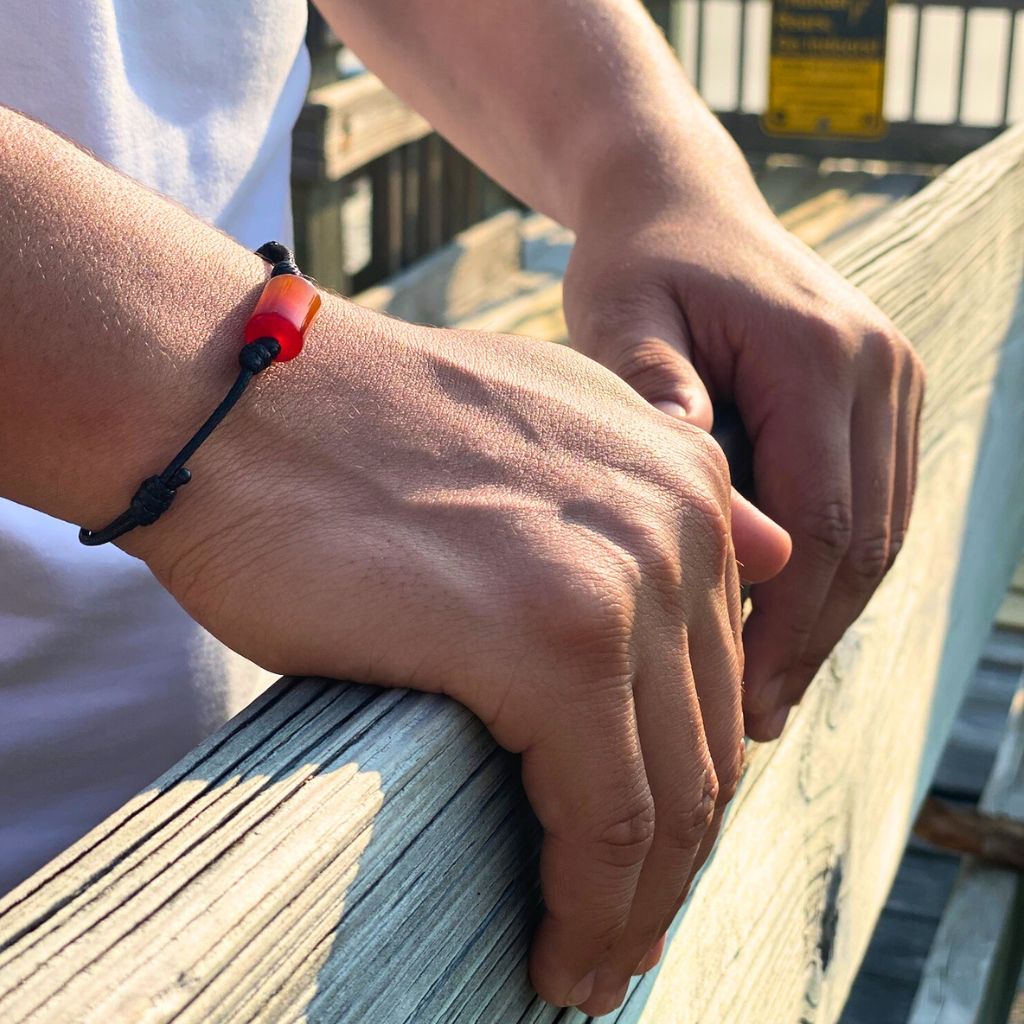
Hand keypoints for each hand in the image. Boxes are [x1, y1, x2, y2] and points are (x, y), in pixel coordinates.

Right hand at [125, 301, 788, 1014]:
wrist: (237, 402)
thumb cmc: (359, 431)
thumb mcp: (542, 422)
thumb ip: (655, 489)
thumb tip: (769, 552)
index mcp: (684, 480)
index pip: (715, 672)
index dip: (686, 777)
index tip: (644, 853)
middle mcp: (678, 524)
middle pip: (705, 743)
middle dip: (672, 860)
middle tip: (620, 933)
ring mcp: (622, 582)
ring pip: (669, 797)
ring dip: (635, 906)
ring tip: (591, 965)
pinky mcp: (551, 644)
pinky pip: (602, 822)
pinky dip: (591, 906)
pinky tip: (559, 952)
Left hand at [563, 186, 924, 741]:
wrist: (683, 204)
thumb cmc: (638, 264)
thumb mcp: (619, 315)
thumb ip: (653, 393)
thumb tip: (703, 503)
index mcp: (818, 355)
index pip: (823, 523)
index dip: (787, 625)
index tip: (740, 701)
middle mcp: (879, 368)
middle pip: (865, 542)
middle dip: (810, 639)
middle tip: (755, 720)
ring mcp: (893, 380)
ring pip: (881, 533)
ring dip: (828, 617)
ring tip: (771, 691)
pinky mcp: (883, 395)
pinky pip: (875, 503)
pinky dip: (836, 570)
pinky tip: (787, 620)